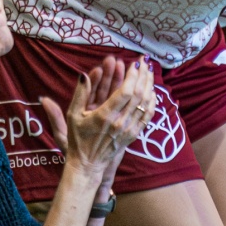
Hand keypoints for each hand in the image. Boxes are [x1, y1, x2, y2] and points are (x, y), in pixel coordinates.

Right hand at [41, 57, 156, 176]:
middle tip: (144, 61)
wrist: (88, 164)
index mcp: (105, 116)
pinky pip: (147, 116)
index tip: (134, 63)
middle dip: (143, 75)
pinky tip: (152, 91)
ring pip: (145, 104)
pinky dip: (152, 102)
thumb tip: (84, 74)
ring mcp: (129, 129)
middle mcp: (120, 122)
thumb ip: (80, 93)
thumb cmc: (78, 138)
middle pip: (139, 95)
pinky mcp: (133, 134)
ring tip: (150, 71)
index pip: (126, 92)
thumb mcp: (73, 115)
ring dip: (149, 85)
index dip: (133, 76)